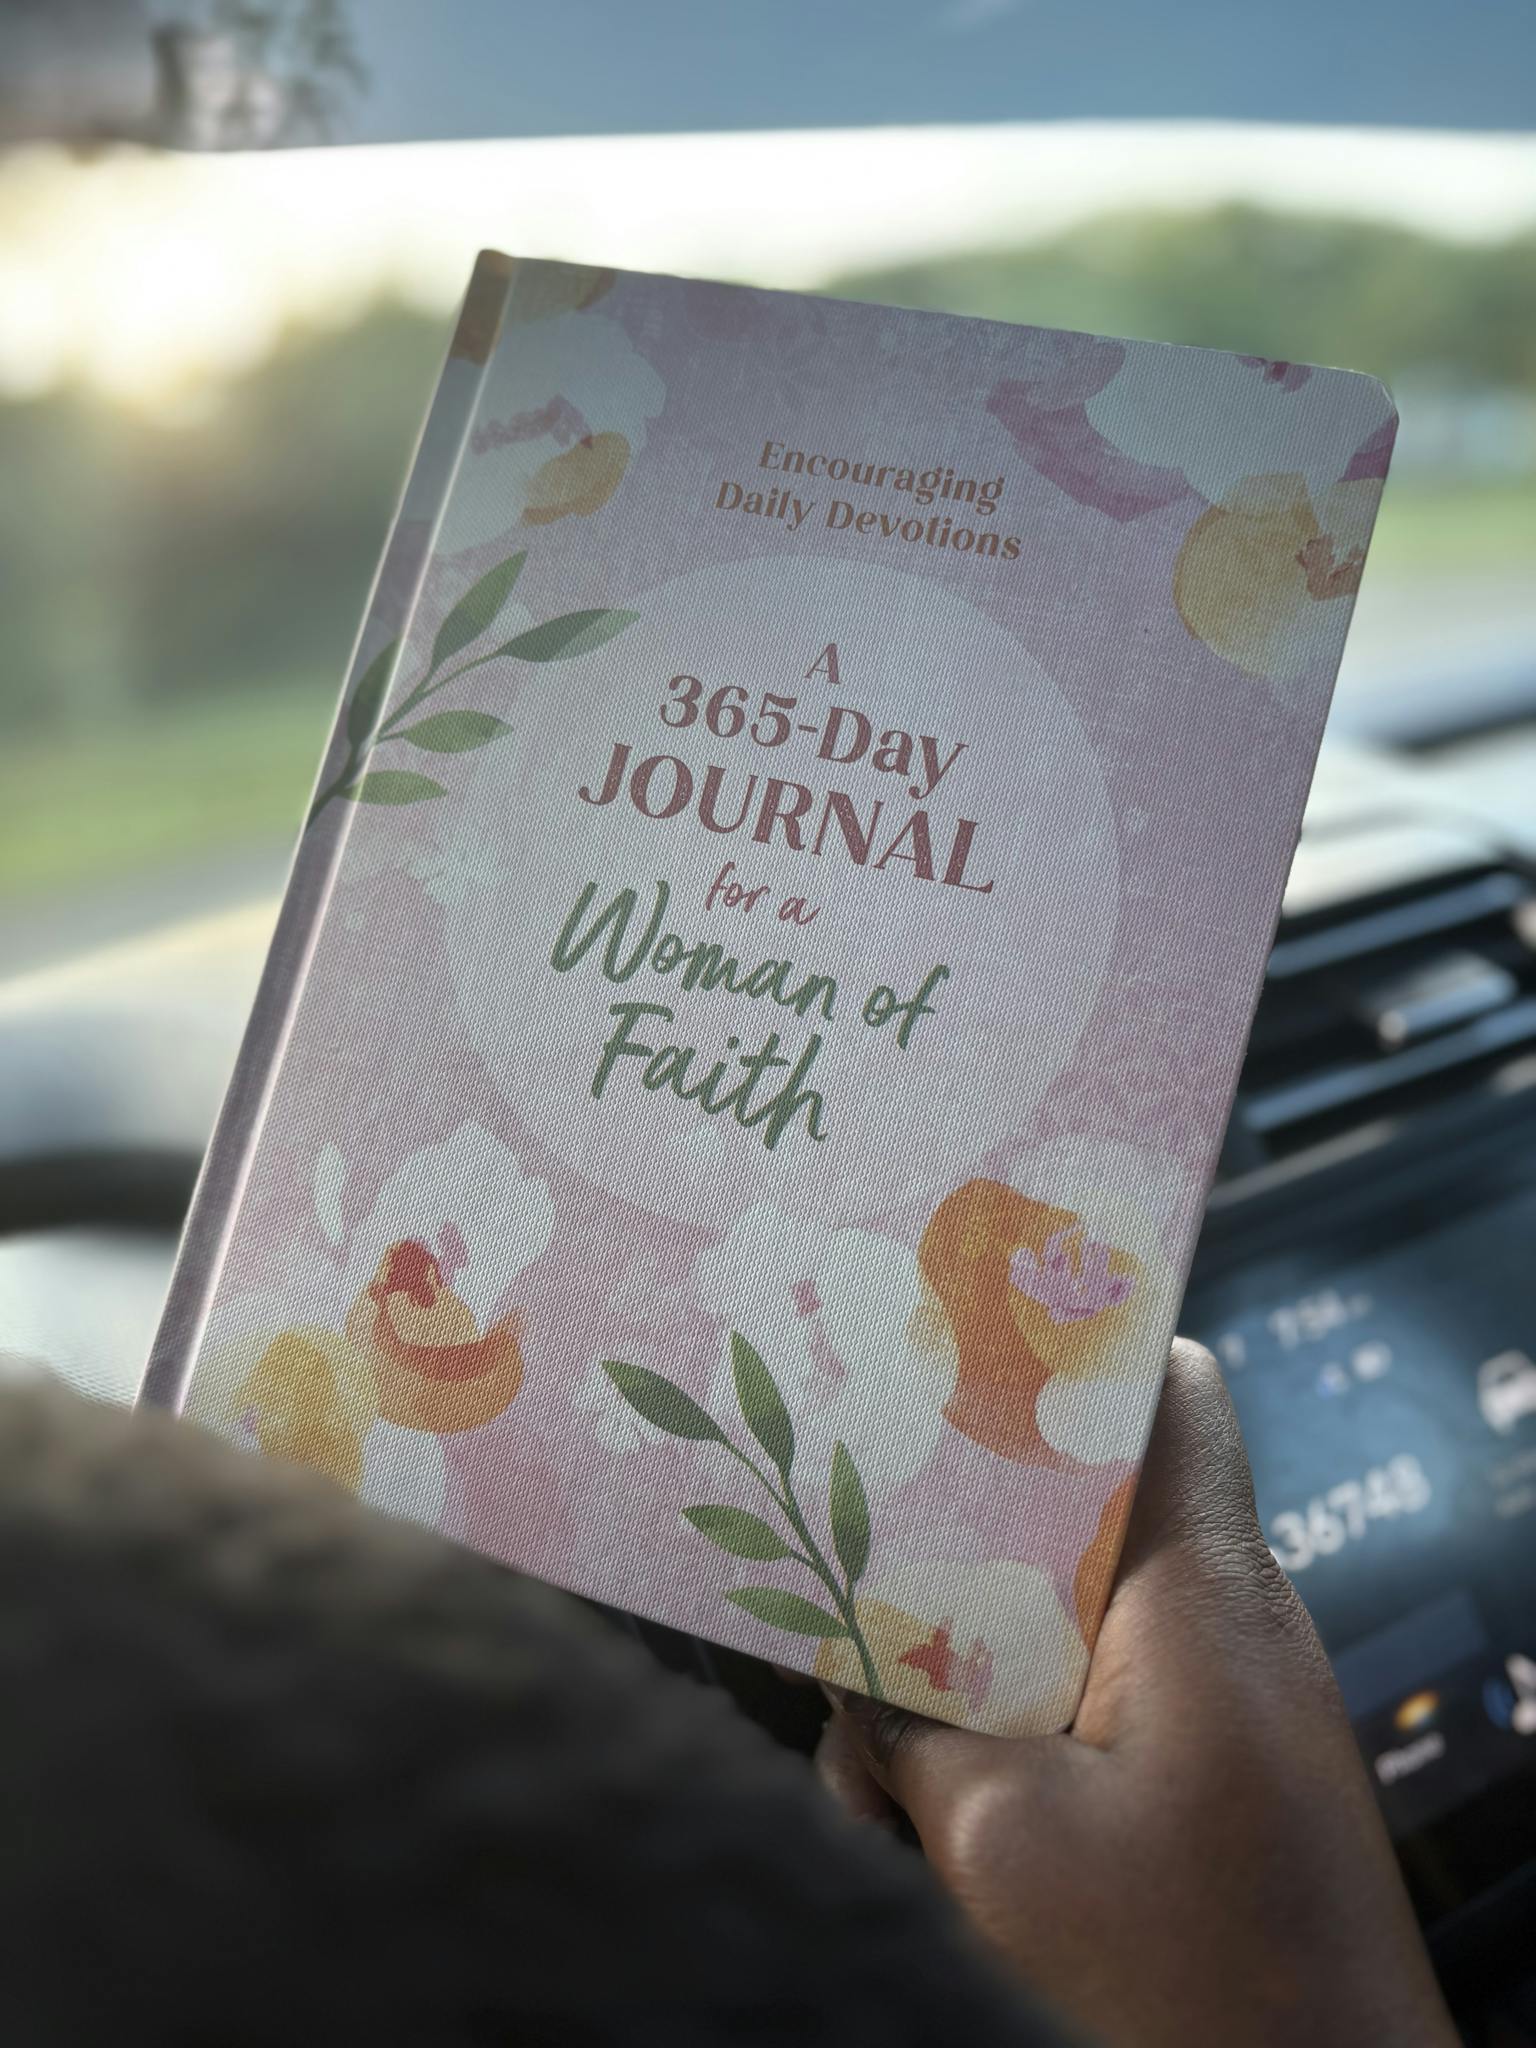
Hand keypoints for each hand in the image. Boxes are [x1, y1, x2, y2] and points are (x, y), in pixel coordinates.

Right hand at [817, 1340, 1458, 2047]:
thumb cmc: (1193, 1967)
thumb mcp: (1000, 1834)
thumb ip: (906, 1726)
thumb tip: (844, 1684)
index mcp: (1197, 1584)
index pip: (1167, 1385)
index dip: (1065, 1344)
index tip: (950, 1355)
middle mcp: (1216, 1612)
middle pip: (1075, 1502)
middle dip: (952, 1532)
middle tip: (845, 1550)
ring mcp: (1214, 1689)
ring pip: (1058, 1606)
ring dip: (958, 1656)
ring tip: (865, 1740)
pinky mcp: (1202, 1760)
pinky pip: (1083, 1690)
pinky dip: (999, 1726)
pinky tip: (912, 1807)